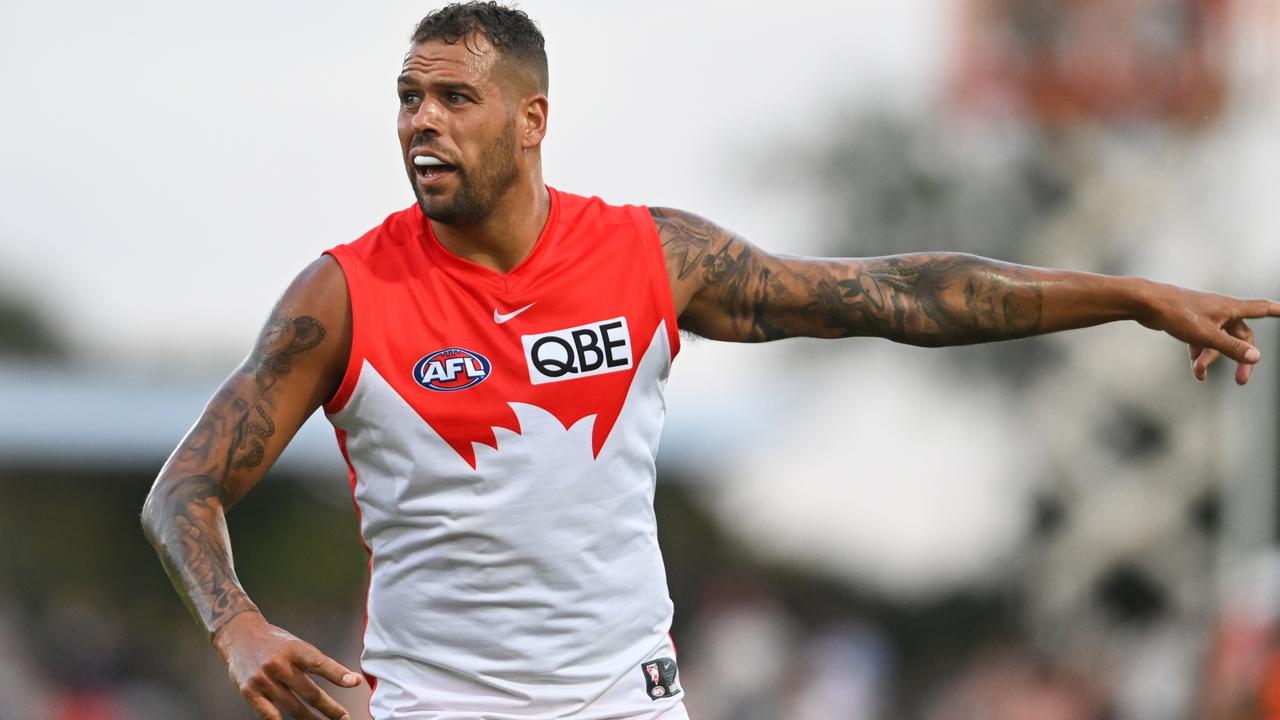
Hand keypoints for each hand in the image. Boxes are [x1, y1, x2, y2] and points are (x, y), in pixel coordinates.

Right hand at [212, 612, 361, 719]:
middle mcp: (279, 664)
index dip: (338, 674)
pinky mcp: (249, 692)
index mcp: (294, 649)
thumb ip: (314, 661)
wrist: (239, 635)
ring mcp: (264, 679)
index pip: (319, 663)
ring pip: (293, 706)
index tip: (355, 682)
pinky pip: (269, 714)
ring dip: (310, 718)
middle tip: (343, 717)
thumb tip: (344, 678)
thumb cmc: (274, 642)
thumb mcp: (296, 644)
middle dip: (329, 707)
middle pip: (309, 691)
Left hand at [1138, 282, 1279, 384]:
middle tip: (1241, 381)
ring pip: (1217, 341)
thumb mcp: (1207, 335)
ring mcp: (1205, 316)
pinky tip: (1196, 370)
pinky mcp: (1190, 322)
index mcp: (1230, 308)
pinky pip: (1201, 341)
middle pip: (1239, 336)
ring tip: (1199, 374)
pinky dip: (1199, 354)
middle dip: (1239, 358)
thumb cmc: (1178, 314)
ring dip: (1211, 358)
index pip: (1261, 308)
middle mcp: (1221, 310)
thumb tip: (1256, 357)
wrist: (1146, 303)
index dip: (1275, 310)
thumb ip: (1231, 348)